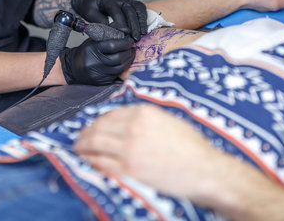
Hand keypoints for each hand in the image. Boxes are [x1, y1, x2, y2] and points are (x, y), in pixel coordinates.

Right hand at [59, 37, 134, 84]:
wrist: (73, 68)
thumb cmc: (85, 52)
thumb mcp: (94, 39)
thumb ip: (110, 33)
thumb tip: (127, 30)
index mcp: (92, 49)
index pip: (113, 45)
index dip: (125, 42)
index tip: (130, 40)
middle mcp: (95, 62)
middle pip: (119, 57)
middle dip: (129, 51)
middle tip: (132, 47)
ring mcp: (99, 73)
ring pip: (120, 67)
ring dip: (129, 60)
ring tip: (130, 54)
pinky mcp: (102, 81)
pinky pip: (117, 74)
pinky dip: (123, 68)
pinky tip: (124, 62)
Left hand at [71, 0, 147, 40]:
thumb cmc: (90, 6)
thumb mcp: (90, 13)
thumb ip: (100, 21)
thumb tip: (112, 31)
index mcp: (108, 0)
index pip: (117, 13)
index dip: (120, 26)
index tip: (121, 37)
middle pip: (130, 11)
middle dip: (134, 26)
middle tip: (135, 39)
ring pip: (138, 8)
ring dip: (141, 21)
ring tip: (142, 34)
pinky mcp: (130, 2)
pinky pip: (140, 8)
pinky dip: (144, 17)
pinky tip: (144, 28)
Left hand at [74, 104, 222, 199]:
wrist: (205, 171)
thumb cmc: (193, 147)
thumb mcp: (170, 120)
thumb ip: (147, 118)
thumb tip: (127, 120)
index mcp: (145, 113)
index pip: (112, 113)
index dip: (99, 120)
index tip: (95, 125)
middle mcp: (134, 127)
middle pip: (99, 126)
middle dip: (86, 131)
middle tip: (81, 136)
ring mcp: (129, 148)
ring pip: (95, 142)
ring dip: (82, 144)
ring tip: (78, 147)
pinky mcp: (128, 169)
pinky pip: (101, 162)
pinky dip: (90, 159)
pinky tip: (86, 159)